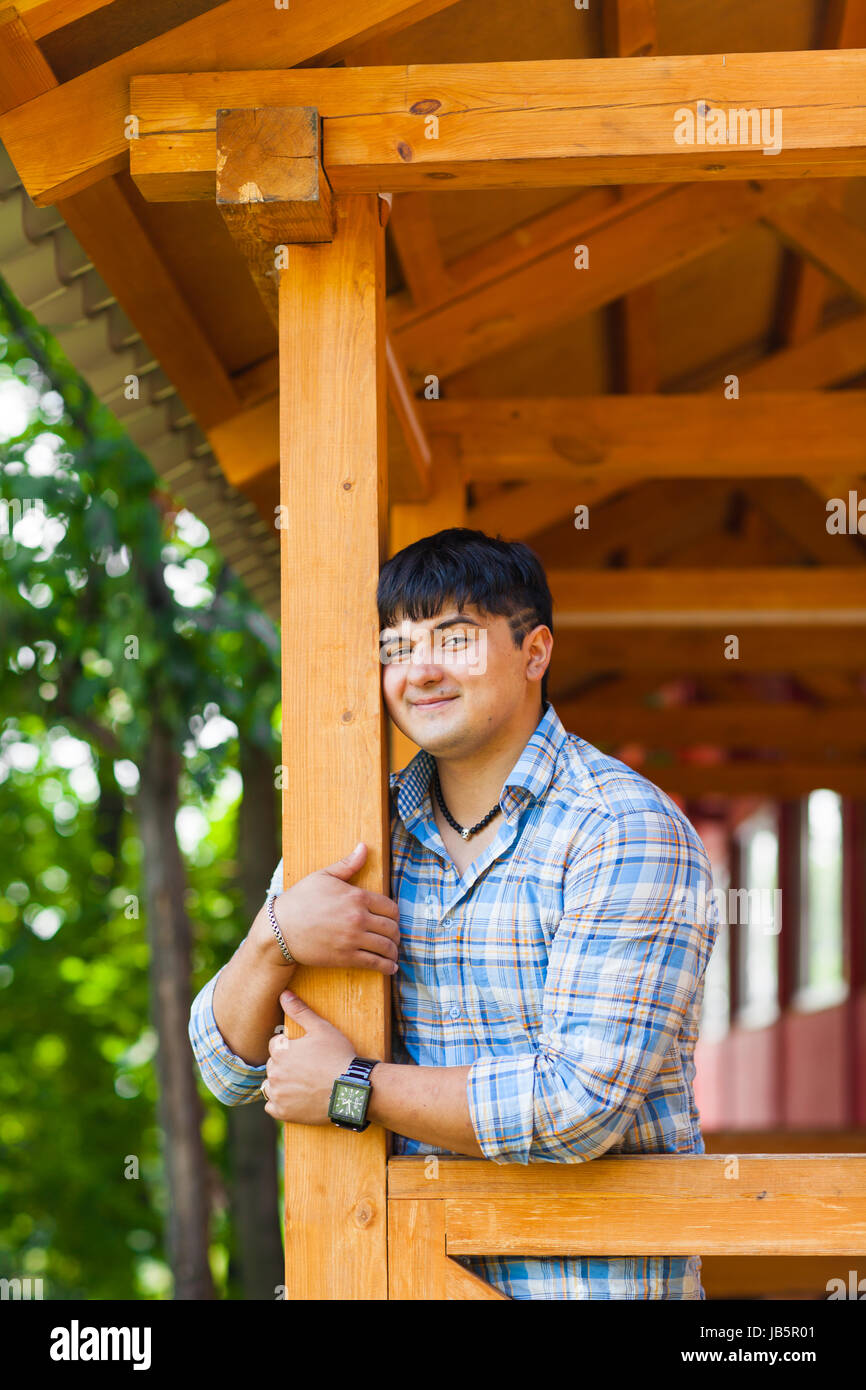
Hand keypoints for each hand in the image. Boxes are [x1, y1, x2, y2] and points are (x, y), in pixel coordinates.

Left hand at [262, 990, 359, 1124]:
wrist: (350, 1090)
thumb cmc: (338, 1056)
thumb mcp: (321, 1028)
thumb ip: (300, 1011)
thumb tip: (283, 993)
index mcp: (281, 1051)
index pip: (275, 1045)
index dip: (289, 1046)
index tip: (304, 1051)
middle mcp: (274, 1073)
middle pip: (273, 1065)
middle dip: (285, 1064)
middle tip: (306, 1066)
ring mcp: (278, 1095)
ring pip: (270, 1085)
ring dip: (280, 1083)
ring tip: (300, 1082)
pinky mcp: (284, 1113)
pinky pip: (272, 1107)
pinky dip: (280, 1103)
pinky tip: (294, 1099)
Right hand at [269, 842, 399, 975]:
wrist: (280, 929)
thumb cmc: (300, 899)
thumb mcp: (323, 876)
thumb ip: (348, 864)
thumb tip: (364, 847)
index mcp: (356, 896)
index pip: (390, 907)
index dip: (395, 915)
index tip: (393, 920)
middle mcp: (358, 917)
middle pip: (392, 928)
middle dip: (396, 934)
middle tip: (395, 937)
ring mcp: (353, 939)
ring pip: (386, 946)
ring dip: (394, 951)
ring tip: (394, 953)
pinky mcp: (346, 957)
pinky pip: (374, 963)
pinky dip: (387, 966)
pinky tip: (390, 967)